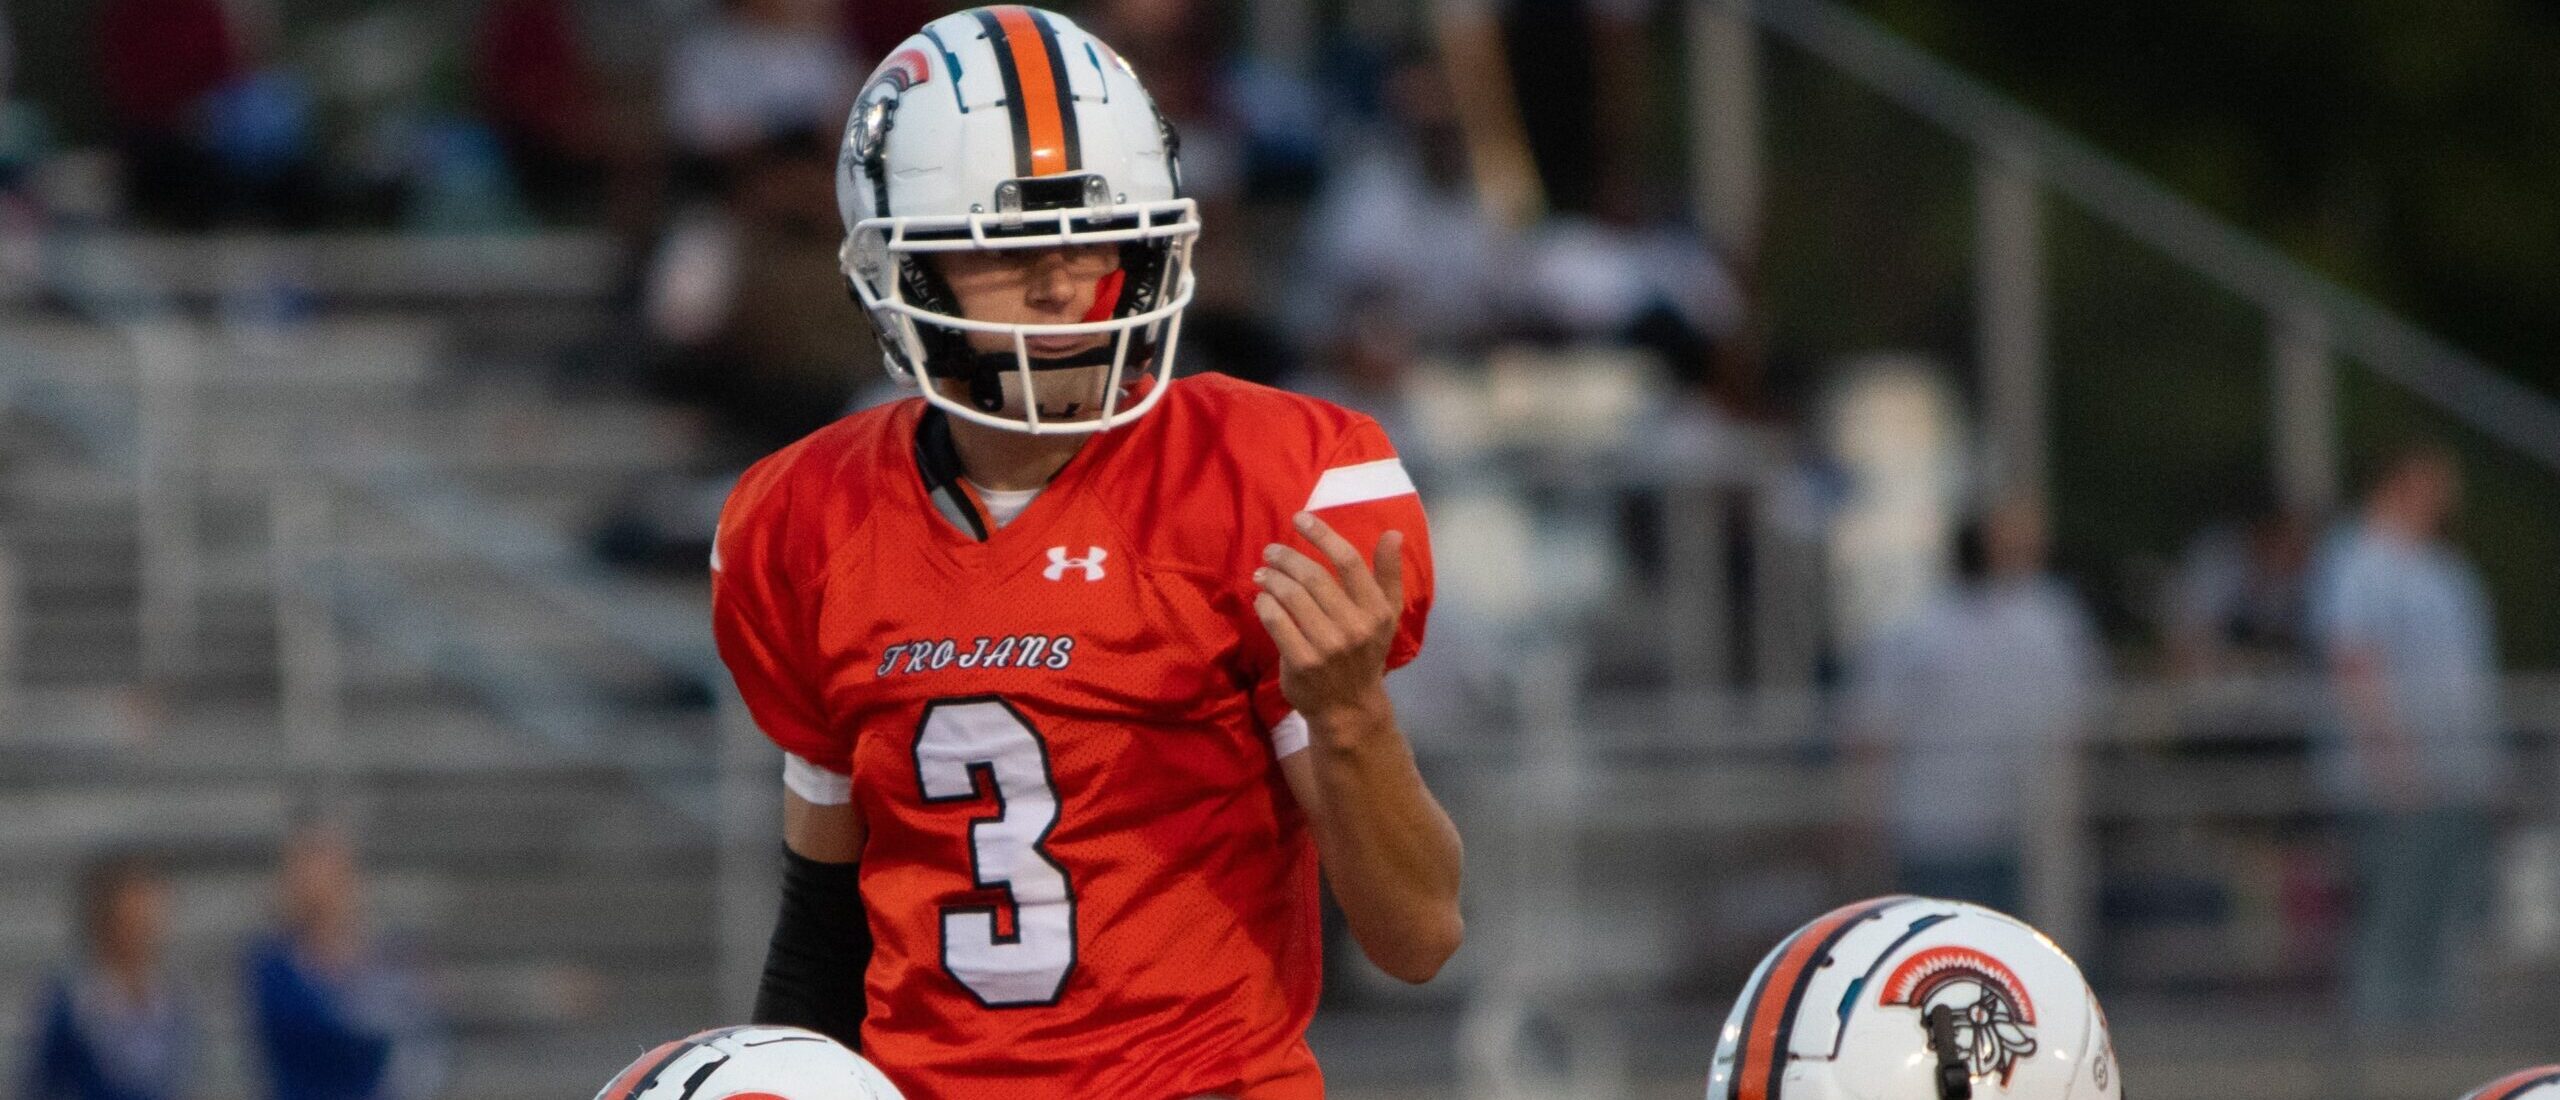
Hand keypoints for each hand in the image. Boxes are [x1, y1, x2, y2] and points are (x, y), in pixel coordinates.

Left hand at [1252, 512, 1405, 727]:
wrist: (1348, 708)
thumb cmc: (1366, 654)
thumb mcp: (1386, 616)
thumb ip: (1389, 574)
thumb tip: (1393, 533)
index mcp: (1376, 611)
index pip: (1348, 561)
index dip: (1322, 535)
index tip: (1300, 519)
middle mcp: (1355, 627)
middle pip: (1313, 577)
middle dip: (1287, 558)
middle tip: (1272, 551)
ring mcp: (1327, 646)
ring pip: (1291, 597)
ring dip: (1271, 579)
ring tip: (1262, 573)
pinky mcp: (1301, 662)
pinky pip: (1275, 621)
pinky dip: (1264, 604)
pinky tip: (1262, 599)